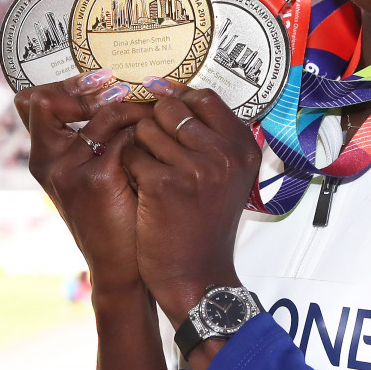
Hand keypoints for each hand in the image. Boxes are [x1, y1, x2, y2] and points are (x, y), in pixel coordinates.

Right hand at [16, 71, 154, 296]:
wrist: (123, 266)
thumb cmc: (114, 216)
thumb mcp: (90, 177)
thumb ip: (89, 141)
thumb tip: (110, 92)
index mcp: (43, 158)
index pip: (32, 101)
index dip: (64, 84)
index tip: (99, 79)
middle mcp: (47, 161)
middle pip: (50, 99)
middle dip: (90, 87)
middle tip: (124, 86)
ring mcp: (69, 170)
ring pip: (102, 112)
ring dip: (133, 107)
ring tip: (153, 112)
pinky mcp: (97, 179)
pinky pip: (125, 135)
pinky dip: (145, 131)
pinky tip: (161, 138)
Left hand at [115, 80, 261, 321]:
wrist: (197, 276)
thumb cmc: (204, 224)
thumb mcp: (226, 177)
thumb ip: (210, 138)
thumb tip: (171, 94)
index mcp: (242, 148)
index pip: (204, 98)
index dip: (176, 95)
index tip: (157, 97)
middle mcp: (224, 154)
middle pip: (171, 108)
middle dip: (152, 124)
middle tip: (151, 151)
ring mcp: (195, 168)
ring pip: (145, 129)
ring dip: (137, 147)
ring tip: (146, 173)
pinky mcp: (164, 185)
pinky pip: (130, 154)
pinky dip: (127, 169)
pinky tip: (138, 189)